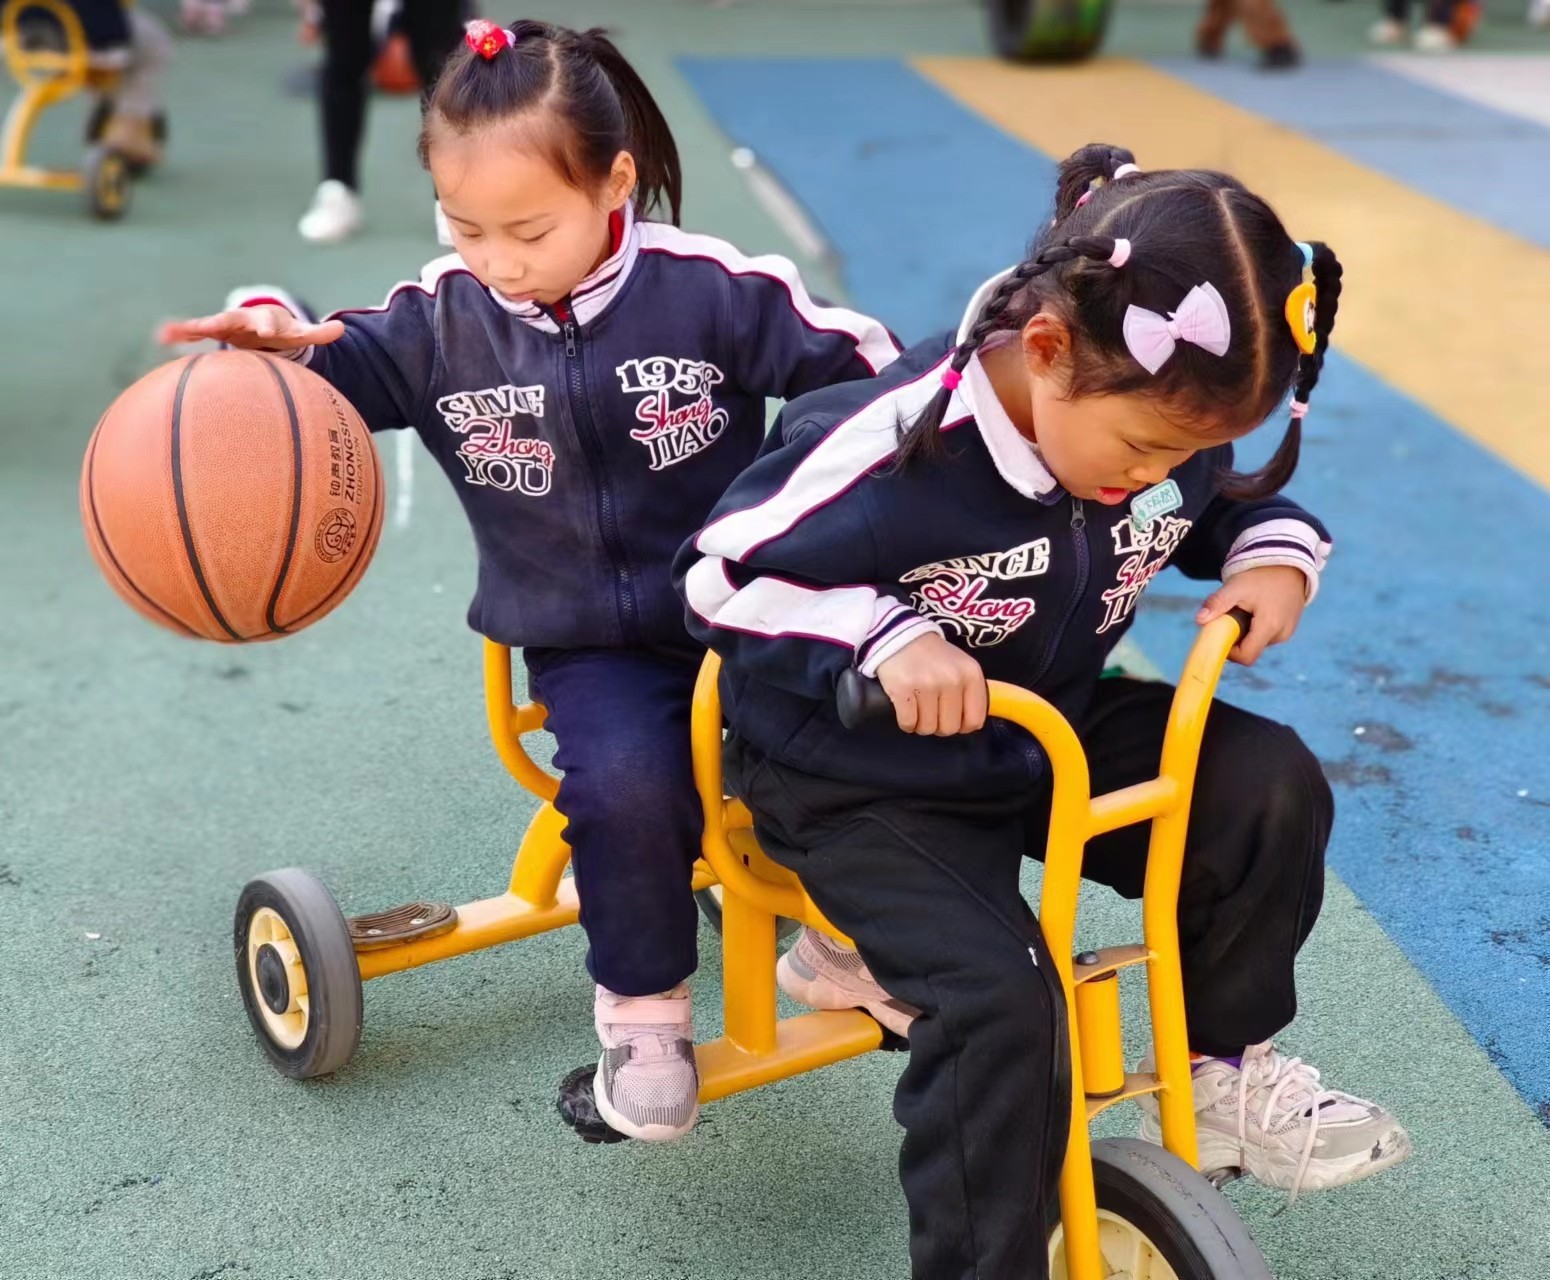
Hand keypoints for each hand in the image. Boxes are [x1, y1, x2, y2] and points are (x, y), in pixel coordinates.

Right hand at [157, 305, 343, 352]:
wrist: (266, 325)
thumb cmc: (285, 333)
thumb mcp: (302, 334)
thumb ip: (319, 333)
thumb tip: (341, 330)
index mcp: (265, 320)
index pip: (266, 320)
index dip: (265, 324)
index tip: (263, 329)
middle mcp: (242, 319)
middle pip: (231, 319)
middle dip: (221, 322)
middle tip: (209, 326)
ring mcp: (226, 324)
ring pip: (206, 324)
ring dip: (190, 328)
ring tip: (169, 333)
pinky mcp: (214, 332)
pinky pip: (195, 332)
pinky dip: (180, 332)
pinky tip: (162, 336)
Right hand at [875, 631, 987, 734]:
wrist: (900, 636)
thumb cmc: (932, 656)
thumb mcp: (960, 667)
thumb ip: (969, 692)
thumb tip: (968, 723)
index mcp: (971, 675)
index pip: (974, 720)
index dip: (962, 726)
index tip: (951, 719)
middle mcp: (952, 680)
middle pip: (949, 728)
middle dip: (938, 725)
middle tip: (931, 712)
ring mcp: (927, 685)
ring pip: (928, 728)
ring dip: (920, 724)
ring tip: (917, 708)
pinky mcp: (903, 689)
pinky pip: (908, 723)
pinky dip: (906, 722)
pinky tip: (905, 709)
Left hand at [1196, 566, 1308, 665]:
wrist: (1288, 564)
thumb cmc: (1261, 575)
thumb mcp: (1236, 587)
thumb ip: (1218, 603)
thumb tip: (1199, 620)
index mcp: (1270, 626)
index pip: (1246, 656)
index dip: (1229, 652)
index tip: (1221, 634)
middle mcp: (1282, 634)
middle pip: (1250, 649)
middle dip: (1236, 637)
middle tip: (1232, 614)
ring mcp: (1287, 632)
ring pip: (1257, 643)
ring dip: (1246, 631)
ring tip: (1247, 608)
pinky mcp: (1289, 628)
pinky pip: (1266, 635)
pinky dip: (1256, 627)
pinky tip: (1257, 609)